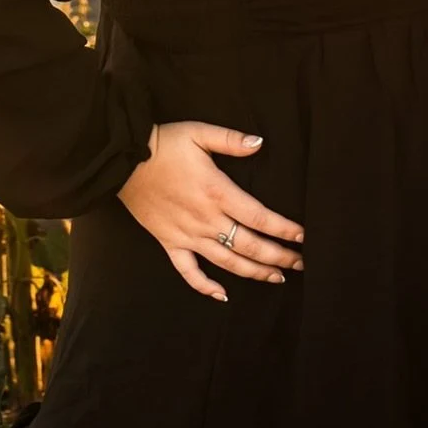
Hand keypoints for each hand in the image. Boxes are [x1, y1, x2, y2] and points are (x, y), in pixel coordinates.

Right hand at [117, 121, 305, 302]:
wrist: (122, 160)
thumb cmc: (163, 143)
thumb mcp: (199, 133)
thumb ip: (231, 140)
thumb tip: (260, 144)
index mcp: (217, 192)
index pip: (260, 217)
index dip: (285, 230)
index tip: (304, 237)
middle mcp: (206, 219)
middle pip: (250, 245)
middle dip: (279, 256)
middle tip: (302, 263)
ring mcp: (187, 235)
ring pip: (227, 262)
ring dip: (254, 272)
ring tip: (278, 277)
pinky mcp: (169, 242)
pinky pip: (188, 272)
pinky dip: (205, 286)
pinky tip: (223, 295)